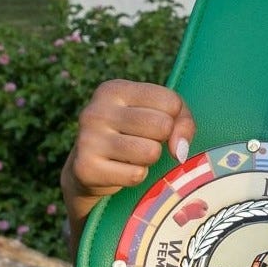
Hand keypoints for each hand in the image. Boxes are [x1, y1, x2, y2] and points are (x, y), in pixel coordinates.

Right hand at [61, 81, 195, 231]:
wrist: (89, 167)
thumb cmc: (134, 133)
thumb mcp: (158, 113)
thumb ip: (182, 120)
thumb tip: (179, 150)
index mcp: (113, 90)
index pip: (170, 102)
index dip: (174, 118)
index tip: (155, 123)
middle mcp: (96, 111)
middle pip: (162, 125)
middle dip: (162, 139)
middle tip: (143, 141)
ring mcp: (87, 139)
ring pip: (151, 152)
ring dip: (149, 159)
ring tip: (132, 155)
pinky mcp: (85, 168)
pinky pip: (136, 175)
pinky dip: (135, 176)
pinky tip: (120, 169)